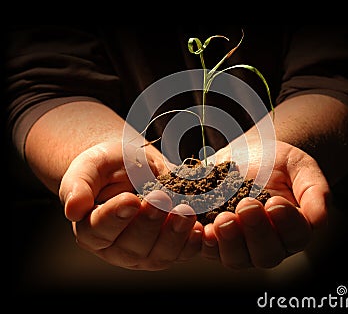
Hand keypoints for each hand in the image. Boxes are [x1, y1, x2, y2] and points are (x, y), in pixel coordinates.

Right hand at [59, 141, 202, 269]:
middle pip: (132, 246)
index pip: (99, 230)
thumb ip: (78, 185)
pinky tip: (200, 229)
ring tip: (185, 212)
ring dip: (174, 236)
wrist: (134, 166)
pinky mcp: (169, 248)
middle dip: (149, 224)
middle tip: (161, 200)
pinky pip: (182, 253)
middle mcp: (117, 247)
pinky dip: (192, 243)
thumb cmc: (109, 166)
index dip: (115, 217)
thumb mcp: (90, 166)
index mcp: (92, 229)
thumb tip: (73, 209)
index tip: (131, 199)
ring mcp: (145, 252)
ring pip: (159, 255)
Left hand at [201, 140, 329, 268]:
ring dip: (228, 242)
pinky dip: (198, 239)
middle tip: (246, 206)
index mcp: (293, 228)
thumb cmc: (278, 162)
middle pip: (266, 255)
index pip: (295, 236)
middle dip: (255, 233)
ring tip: (222, 218)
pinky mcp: (213, 236)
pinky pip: (205, 247)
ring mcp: (239, 243)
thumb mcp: (300, 166)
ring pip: (235, 258)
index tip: (275, 202)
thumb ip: (314, 190)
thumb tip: (319, 219)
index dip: (286, 223)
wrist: (247, 154)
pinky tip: (195, 223)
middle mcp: (268, 243)